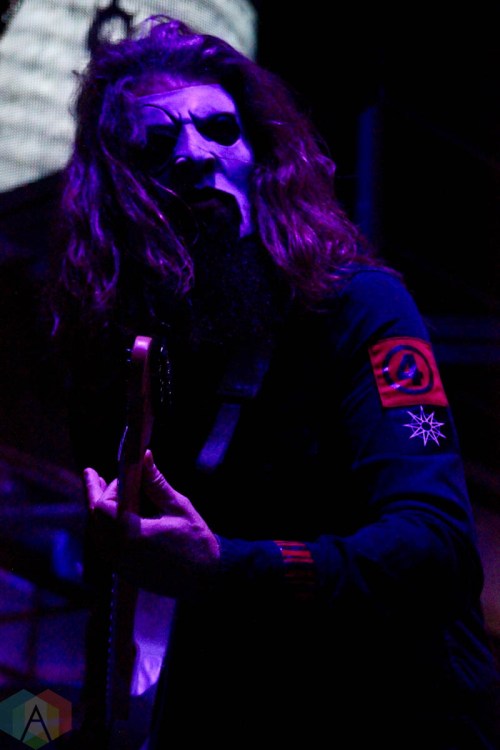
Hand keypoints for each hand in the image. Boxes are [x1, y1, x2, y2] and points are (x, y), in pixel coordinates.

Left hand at [83, 450, 220, 597]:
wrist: (206, 577)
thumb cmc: (195, 540)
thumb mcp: (178, 507)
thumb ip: (156, 483)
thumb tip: (144, 456)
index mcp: (131, 534)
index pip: (102, 505)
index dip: (109, 487)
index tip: (124, 477)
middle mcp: (119, 551)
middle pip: (94, 518)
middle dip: (94, 494)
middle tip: (92, 474)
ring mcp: (119, 564)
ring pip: (96, 532)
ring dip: (98, 511)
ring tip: (101, 490)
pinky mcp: (123, 571)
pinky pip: (105, 545)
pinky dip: (105, 527)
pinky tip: (113, 515)